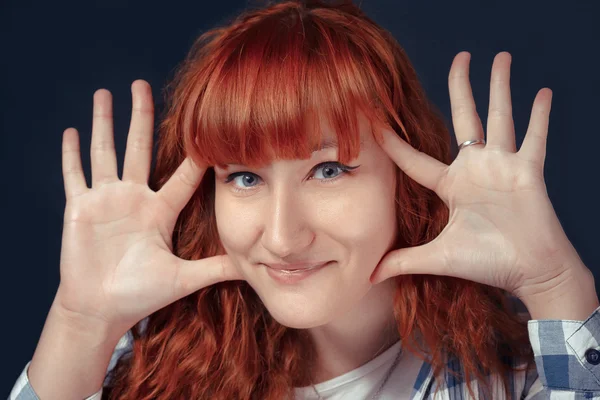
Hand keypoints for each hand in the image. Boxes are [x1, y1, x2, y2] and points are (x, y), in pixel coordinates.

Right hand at [56, 80, 241, 337]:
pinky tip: (72, 131)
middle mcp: (134, 199)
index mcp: (160, 211)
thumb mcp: (184, 278)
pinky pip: (75, 175)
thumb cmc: (141, 294)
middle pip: (138, 148)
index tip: (204, 122)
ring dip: (104, 123)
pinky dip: (71, 154)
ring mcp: (106, 201)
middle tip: (143, 85)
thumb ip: (217, 269)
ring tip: (105, 93)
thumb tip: (253, 268)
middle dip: (140, 117)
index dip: (195, 151)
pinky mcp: (80, 208)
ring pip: (105, 152)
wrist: (101, 309)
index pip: (182, 174)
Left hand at [370, 52, 588, 302]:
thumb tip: (369, 276)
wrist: (529, 273)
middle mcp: (476, 169)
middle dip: (462, 87)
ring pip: (501, 117)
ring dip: (501, 87)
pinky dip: (539, 116)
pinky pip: (534, 138)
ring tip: (500, 57)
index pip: (415, 158)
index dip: (394, 141)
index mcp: (452, 185)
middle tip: (461, 58)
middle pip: (467, 118)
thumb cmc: (486, 263)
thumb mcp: (437, 257)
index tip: (378, 118)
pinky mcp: (528, 172)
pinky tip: (542, 92)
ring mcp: (503, 167)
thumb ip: (403, 261)